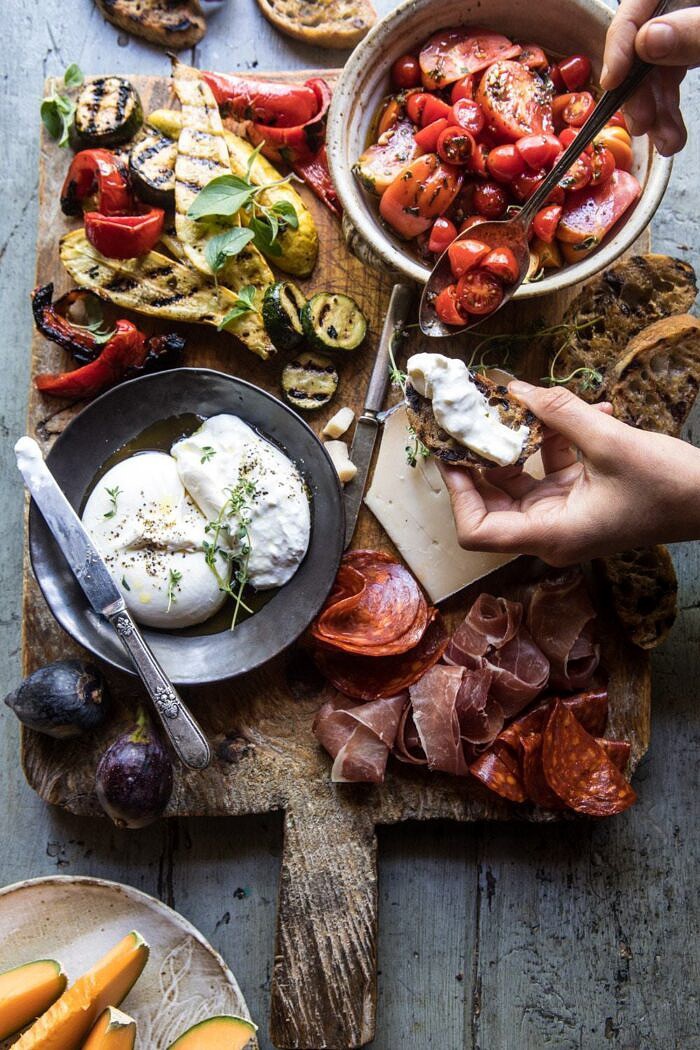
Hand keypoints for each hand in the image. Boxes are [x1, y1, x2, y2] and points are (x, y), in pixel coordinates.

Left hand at [439, 382, 699, 565]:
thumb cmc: (669, 487)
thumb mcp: (610, 442)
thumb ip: (559, 413)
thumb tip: (512, 389)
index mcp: (551, 535)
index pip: (477, 532)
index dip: (457, 494)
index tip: (450, 454)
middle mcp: (552, 531)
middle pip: (492, 500)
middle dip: (483, 457)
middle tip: (472, 417)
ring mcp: (567, 515)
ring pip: (522, 477)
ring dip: (524, 438)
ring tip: (530, 402)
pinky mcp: (583, 497)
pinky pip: (552, 467)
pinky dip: (559, 438)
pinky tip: (585, 410)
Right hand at [601, 0, 699, 155]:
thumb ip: (691, 30)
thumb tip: (648, 40)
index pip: (633, 10)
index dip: (619, 46)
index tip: (611, 82)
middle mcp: (671, 9)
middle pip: (638, 49)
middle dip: (638, 93)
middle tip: (641, 124)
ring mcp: (677, 31)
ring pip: (653, 72)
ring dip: (655, 113)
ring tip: (667, 144)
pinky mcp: (684, 51)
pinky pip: (669, 80)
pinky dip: (668, 109)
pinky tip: (671, 135)